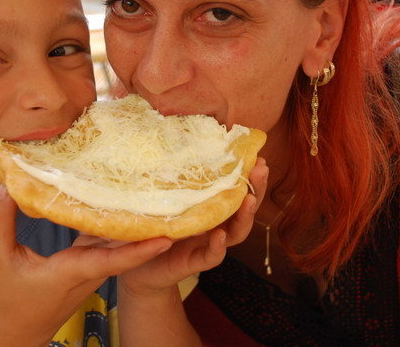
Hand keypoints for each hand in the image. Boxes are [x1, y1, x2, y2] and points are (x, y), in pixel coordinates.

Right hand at [0, 186, 171, 344]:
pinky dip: (116, 223)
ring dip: (137, 224)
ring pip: (120, 243)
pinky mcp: (88, 262)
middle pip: (127, 247)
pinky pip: (108, 241)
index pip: (114, 260)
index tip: (167, 238)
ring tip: (155, 192)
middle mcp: (91, 269)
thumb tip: (7, 187)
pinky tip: (120, 199)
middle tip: (173, 201)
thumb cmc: (10, 296)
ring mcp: (93, 267)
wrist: (21, 328)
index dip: (141, 250)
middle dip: (151, 228)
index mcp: (74, 270)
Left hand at [117, 158, 269, 296]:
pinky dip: (218, 246)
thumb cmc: (153, 224)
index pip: (236, 189)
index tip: (257, 155)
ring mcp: (208, 243)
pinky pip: (212, 256)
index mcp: (212, 206)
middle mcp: (216, 223)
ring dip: (245, 216)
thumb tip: (174, 136)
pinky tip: (220, 235)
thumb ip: (174, 177)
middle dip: (256, 188)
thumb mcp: (163, 196)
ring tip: (248, 200)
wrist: (138, 264)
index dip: (248, 174)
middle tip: (262, 168)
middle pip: (244, 207)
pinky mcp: (195, 262)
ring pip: (236, 232)